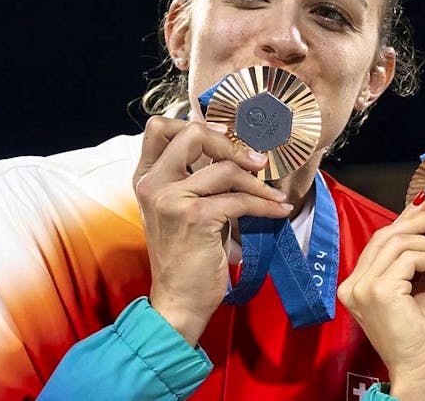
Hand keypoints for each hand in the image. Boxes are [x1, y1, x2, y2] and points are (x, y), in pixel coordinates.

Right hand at [133, 116, 292, 344]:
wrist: (179, 300)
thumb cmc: (188, 255)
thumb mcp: (183, 209)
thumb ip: (196, 178)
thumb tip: (237, 148)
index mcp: (146, 178)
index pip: (159, 127)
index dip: (196, 125)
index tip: (227, 140)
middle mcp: (152, 184)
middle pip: (192, 133)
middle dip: (231, 143)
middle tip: (257, 161)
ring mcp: (171, 198)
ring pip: (224, 168)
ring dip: (257, 182)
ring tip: (274, 195)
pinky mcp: (195, 216)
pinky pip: (240, 198)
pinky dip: (265, 204)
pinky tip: (278, 211)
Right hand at [338, 194, 424, 399]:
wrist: (423, 369)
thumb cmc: (424, 333)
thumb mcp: (420, 283)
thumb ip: (415, 256)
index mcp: (357, 283)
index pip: (379, 241)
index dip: (403, 219)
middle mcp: (352, 284)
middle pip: (385, 235)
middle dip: (416, 221)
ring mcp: (362, 287)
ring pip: (398, 242)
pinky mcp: (378, 290)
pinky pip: (409, 258)